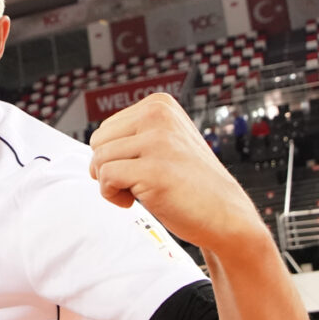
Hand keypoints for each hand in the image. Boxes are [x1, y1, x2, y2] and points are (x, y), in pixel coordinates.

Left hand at [88, 93, 265, 254]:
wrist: (225, 215)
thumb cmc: (188, 183)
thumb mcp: (163, 143)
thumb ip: (133, 134)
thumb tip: (93, 141)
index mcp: (159, 105)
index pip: (105, 129)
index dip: (114, 156)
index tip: (140, 167)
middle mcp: (158, 116)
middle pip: (97, 142)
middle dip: (108, 167)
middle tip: (137, 182)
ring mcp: (158, 141)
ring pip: (99, 160)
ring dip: (111, 184)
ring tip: (140, 191)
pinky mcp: (154, 169)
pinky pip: (106, 178)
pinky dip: (112, 196)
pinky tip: (135, 201)